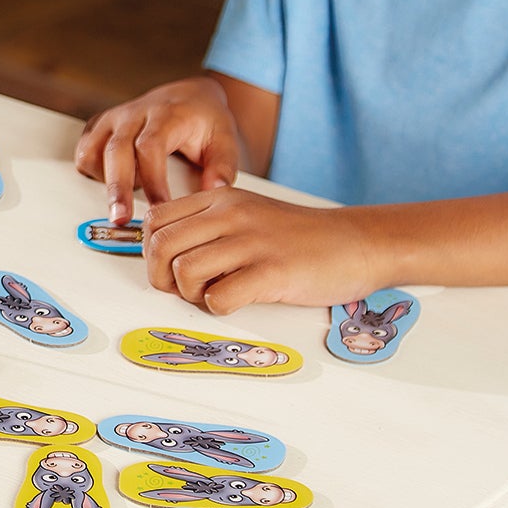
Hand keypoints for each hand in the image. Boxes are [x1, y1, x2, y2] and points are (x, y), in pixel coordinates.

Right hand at [74, 78, 240, 224]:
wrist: (188, 96)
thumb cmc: (204, 119)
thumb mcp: (225, 138)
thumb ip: (223, 167)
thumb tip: (213, 191)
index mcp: (165, 115)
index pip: (150, 147)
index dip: (152, 180)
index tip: (159, 208)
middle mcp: (134, 114)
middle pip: (115, 150)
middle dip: (116, 188)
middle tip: (120, 218)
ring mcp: (114, 119)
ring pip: (93, 150)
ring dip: (102, 180)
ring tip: (120, 202)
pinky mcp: (100, 125)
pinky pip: (84, 150)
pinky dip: (92, 171)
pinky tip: (112, 183)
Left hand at [143, 188, 383, 313]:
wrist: (356, 242)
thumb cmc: (300, 237)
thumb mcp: (247, 214)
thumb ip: (208, 225)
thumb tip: (164, 252)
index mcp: (221, 199)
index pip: (155, 220)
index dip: (151, 250)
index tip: (168, 266)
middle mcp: (231, 214)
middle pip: (160, 246)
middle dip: (161, 276)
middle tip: (182, 289)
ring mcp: (252, 242)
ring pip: (184, 271)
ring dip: (189, 294)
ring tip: (212, 294)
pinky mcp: (273, 272)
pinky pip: (219, 298)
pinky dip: (218, 308)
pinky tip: (236, 301)